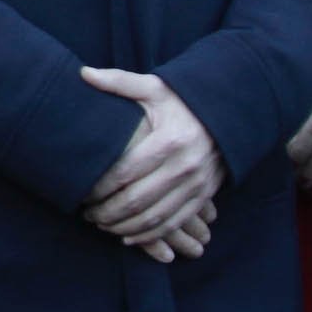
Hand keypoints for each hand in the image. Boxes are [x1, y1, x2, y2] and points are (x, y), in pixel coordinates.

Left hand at [81, 67, 227, 259]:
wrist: (229, 113)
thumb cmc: (183, 100)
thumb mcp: (154, 87)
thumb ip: (118, 82)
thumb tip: (83, 74)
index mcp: (168, 141)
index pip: (126, 172)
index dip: (100, 187)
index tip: (81, 192)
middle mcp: (184, 167)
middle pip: (138, 200)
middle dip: (108, 212)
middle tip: (87, 215)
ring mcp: (197, 184)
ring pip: (156, 217)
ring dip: (126, 227)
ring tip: (102, 226)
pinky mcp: (205, 196)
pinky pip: (176, 222)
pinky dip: (152, 235)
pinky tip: (129, 237)